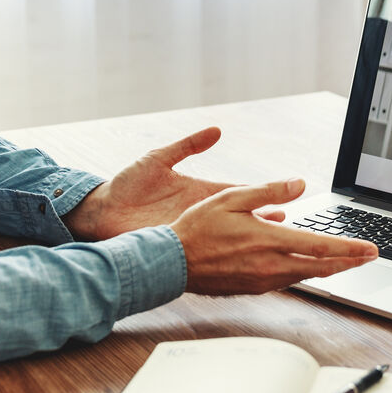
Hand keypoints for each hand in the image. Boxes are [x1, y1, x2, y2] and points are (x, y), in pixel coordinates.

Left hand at [65, 127, 279, 239]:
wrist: (100, 211)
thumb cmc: (127, 184)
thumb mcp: (159, 158)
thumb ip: (187, 145)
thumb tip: (216, 130)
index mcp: (199, 191)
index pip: (237, 193)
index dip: (262, 195)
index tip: (287, 196)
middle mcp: (199, 213)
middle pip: (240, 219)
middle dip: (264, 222)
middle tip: (291, 225)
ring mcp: (190, 230)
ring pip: (228, 239)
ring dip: (252, 242)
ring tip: (278, 246)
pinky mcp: (178, 244)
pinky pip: (208, 252)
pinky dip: (227, 257)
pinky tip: (245, 262)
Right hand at [171, 178, 377, 294]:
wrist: (172, 263)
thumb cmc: (198, 228)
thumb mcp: (233, 198)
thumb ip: (269, 191)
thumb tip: (300, 184)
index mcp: (269, 241)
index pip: (320, 247)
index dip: (350, 249)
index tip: (371, 249)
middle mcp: (271, 265)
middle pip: (322, 267)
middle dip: (350, 262)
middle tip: (369, 258)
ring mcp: (263, 280)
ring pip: (306, 275)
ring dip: (328, 268)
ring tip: (344, 260)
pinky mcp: (254, 288)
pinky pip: (287, 280)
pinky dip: (302, 272)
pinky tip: (304, 264)